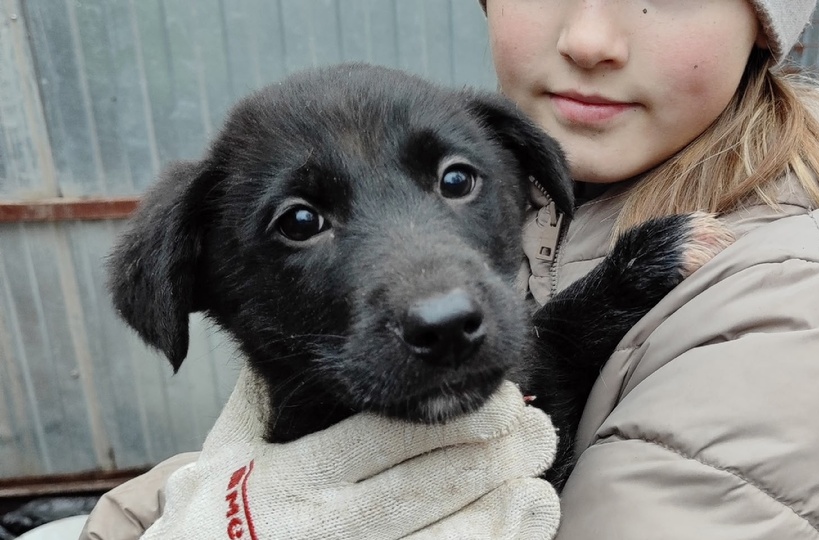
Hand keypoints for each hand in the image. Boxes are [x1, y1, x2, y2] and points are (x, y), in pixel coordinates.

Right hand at [142, 367, 558, 538]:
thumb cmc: (216, 525)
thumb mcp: (225, 457)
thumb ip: (257, 399)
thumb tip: (280, 338)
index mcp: (292, 479)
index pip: (385, 439)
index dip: (453, 420)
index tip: (499, 401)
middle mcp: (325, 528)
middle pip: (430, 483)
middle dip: (494, 452)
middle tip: (536, 427)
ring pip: (453, 535)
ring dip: (508, 499)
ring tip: (536, 470)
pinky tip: (529, 514)